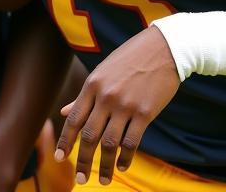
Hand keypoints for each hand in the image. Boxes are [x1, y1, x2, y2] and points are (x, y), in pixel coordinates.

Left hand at [54, 26, 179, 184]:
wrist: (165, 47)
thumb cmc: (132, 57)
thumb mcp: (104, 70)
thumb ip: (86, 94)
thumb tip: (64, 112)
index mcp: (93, 84)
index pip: (74, 119)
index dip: (65, 141)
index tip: (59, 158)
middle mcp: (106, 96)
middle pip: (89, 136)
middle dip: (82, 161)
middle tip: (81, 179)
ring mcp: (126, 104)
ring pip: (109, 144)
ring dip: (104, 166)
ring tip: (104, 180)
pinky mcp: (145, 112)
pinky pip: (131, 143)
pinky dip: (125, 158)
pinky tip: (122, 165)